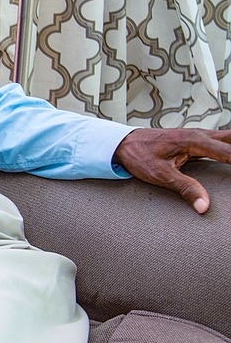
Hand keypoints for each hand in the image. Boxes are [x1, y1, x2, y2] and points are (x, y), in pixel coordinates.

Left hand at [113, 128, 230, 213]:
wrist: (123, 143)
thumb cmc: (139, 155)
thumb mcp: (160, 175)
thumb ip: (185, 189)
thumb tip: (204, 207)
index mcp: (194, 141)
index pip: (230, 153)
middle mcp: (199, 135)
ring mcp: (198, 136)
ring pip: (230, 138)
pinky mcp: (196, 141)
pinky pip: (222, 142)